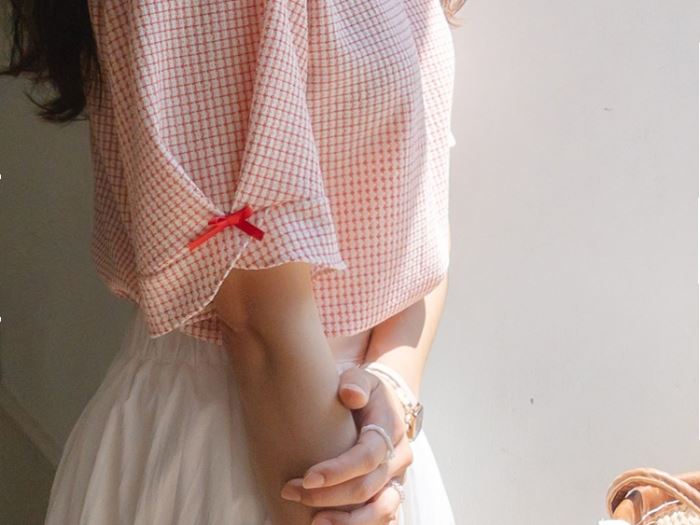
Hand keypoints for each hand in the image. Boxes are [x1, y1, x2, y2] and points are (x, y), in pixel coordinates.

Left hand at [280, 366, 413, 523]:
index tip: (307, 478)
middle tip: (291, 493)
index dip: (338, 471)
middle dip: (329, 496)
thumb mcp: (361, 378)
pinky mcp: (390, 493)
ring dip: (348, 522)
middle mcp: (398, 458)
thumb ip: (355, 382)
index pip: (367, 457)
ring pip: (382, 511)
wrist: (382, 405)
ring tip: (315, 524)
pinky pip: (382, 518)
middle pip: (368, 487)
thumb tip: (349, 394)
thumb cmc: (364, 392)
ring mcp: (396, 479)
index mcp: (390, 429)